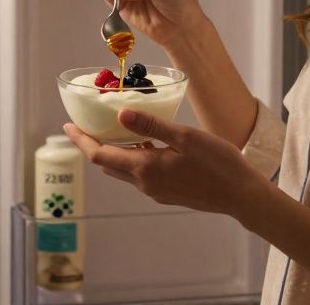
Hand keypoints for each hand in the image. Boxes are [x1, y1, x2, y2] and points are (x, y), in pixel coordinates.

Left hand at [63, 109, 264, 217]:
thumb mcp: (185, 137)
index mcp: (145, 168)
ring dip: (114, 152)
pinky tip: (145, 144)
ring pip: (124, 170)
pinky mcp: (168, 193)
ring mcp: (156, 191)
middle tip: (86, 125)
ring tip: (113, 130)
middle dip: (94, 145)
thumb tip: (120, 114)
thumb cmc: (218, 163)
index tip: (68, 126)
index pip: (100, 155)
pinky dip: (134, 158)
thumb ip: (151, 125)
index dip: (81, 141)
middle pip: (108, 164)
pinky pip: (141, 175)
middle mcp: (145, 183)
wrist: (241, 195)